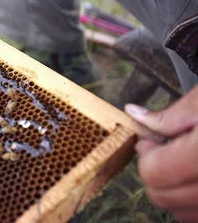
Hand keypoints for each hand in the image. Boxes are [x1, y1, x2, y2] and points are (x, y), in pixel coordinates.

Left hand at [125, 86, 197, 222]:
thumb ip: (169, 115)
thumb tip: (133, 114)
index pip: (153, 173)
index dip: (146, 154)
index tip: (152, 141)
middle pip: (162, 197)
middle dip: (156, 173)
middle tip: (168, 150)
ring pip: (181, 213)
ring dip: (174, 191)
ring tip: (186, 162)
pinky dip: (192, 201)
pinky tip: (196, 175)